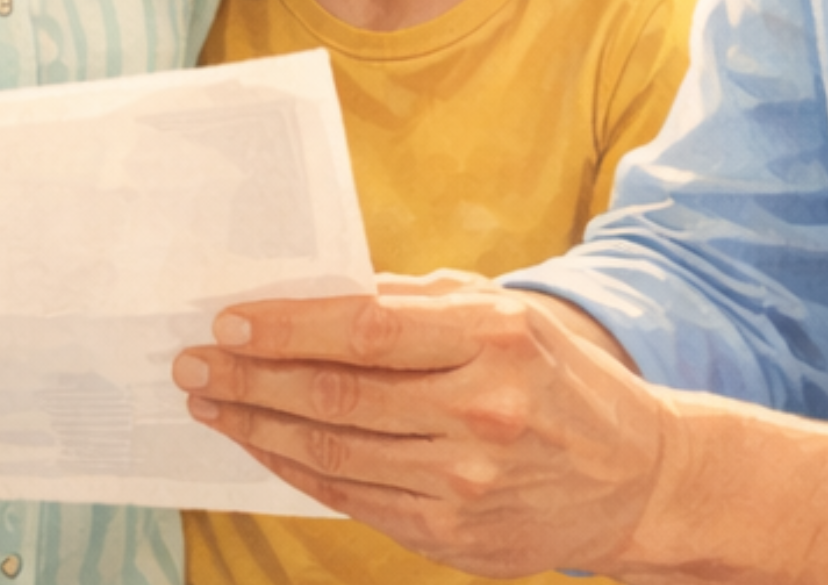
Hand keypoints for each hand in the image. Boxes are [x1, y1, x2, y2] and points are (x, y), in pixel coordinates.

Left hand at [171, 287, 667, 577]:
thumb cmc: (551, 374)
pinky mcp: (454, 536)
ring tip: (211, 403)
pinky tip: (263, 447)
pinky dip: (297, 471)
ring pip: (335, 454)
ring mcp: (467, 484)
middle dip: (252, 378)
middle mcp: (481, 413)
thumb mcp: (498, 310)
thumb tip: (312, 291)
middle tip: (193, 363)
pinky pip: (354, 499)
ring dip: (259, 428)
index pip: (366, 330)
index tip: (229, 319)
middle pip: (338, 396)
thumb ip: (409, 302)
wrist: (634, 476)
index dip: (288, 327)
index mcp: (492, 339)